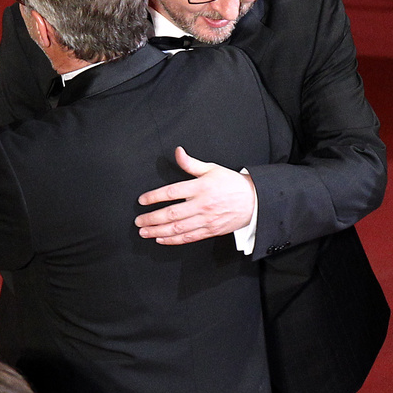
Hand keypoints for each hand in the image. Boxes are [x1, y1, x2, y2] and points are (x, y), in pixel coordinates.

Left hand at [136, 147, 255, 244]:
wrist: (254, 201)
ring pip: (177, 228)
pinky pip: (189, 237)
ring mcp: (206, 219)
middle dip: (151, 219)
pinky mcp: (210, 230)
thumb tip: (178, 151)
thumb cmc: (232, 184)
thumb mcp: (212, 169)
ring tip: (145, 232)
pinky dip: (173, 240)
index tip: (142, 201)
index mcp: (200, 187)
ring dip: (158, 231)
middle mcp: (202, 205)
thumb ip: (191, 163)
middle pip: (171, 214)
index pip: (171, 192)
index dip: (154, 197)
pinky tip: (161, 239)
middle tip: (138, 221)